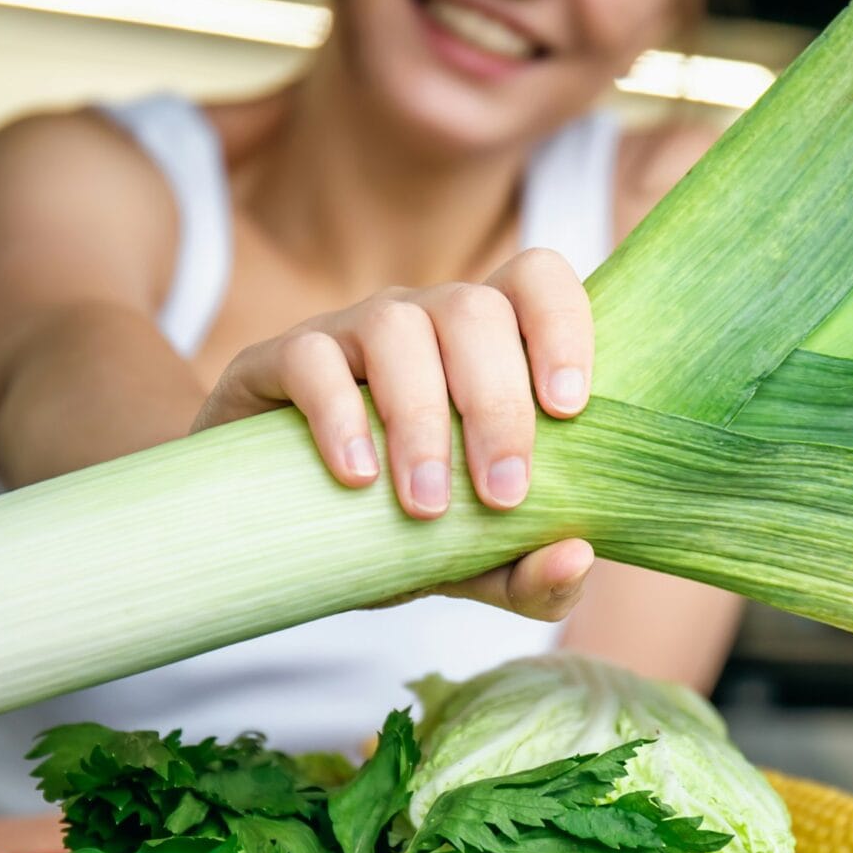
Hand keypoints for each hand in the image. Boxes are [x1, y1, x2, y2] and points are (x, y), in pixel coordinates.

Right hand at [190, 248, 595, 619]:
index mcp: (488, 345)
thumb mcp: (476, 563)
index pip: (535, 281)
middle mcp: (424, 321)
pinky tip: (358, 477)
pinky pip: (312, 359)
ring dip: (421, 417)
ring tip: (426, 504)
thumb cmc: (401, 528)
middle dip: (498, 404)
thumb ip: (532, 571)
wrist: (278, 535)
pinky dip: (339, 416)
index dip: (563, 326)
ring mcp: (349, 334)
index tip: (570, 408)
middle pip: (473, 309)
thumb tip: (576, 557)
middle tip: (503, 495)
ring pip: (396, 327)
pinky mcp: (277, 362)